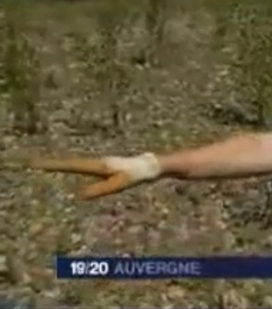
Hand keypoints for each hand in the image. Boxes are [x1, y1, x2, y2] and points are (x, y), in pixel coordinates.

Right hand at [18, 153, 160, 199]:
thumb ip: (101, 190)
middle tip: (32, 163)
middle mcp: (98, 163)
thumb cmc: (138, 175)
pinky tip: (71, 170)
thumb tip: (79, 195)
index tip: (36, 163)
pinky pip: (87, 168)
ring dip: (61, 164)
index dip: (53, 165)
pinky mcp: (107, 168)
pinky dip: (74, 168)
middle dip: (52, 163)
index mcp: (99, 165)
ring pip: (78, 165)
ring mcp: (103, 164)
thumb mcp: (120, 184)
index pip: (71, 165)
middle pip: (71, 163)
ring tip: (43, 165)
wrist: (153, 166)